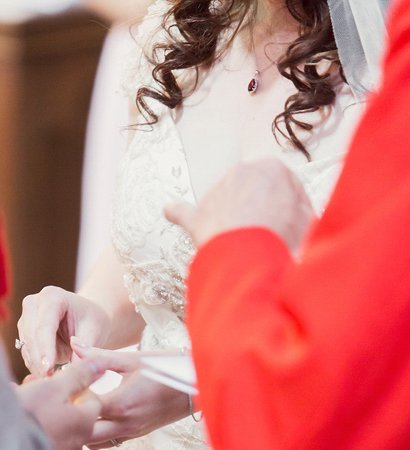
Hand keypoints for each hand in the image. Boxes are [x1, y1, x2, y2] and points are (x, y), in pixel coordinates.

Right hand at [17, 286, 109, 376]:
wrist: (85, 319)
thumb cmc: (92, 322)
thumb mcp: (93, 332)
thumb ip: (85, 349)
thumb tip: (74, 369)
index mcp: (52, 296)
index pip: (44, 327)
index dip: (46, 350)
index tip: (49, 370)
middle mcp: (33, 303)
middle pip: (31, 337)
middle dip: (39, 361)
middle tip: (49, 381)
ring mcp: (24, 317)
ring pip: (25, 347)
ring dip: (36, 366)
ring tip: (50, 381)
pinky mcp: (22, 331)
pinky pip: (25, 353)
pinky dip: (35, 366)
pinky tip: (45, 376)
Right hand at [17, 358, 106, 449]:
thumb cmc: (29, 418)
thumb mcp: (52, 388)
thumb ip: (78, 376)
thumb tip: (101, 365)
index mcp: (84, 424)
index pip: (91, 400)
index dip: (74, 386)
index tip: (53, 380)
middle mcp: (76, 446)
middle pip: (69, 415)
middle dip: (50, 398)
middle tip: (28, 387)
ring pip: (51, 429)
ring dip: (36, 413)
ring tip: (12, 400)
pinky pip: (36, 444)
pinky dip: (26, 430)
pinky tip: (7, 421)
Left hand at [72, 344, 191, 447]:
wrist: (201, 385)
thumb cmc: (168, 368)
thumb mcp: (132, 360)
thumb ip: (98, 356)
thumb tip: (74, 343)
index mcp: (121, 404)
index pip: (81, 410)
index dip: (68, 399)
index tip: (61, 386)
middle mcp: (125, 424)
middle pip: (83, 434)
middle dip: (71, 421)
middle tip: (66, 403)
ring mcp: (132, 433)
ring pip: (94, 443)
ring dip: (83, 430)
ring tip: (80, 410)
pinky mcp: (137, 435)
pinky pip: (109, 441)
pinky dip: (97, 433)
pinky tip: (95, 415)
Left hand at [165, 158, 315, 251]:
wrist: (248, 254)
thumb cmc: (280, 235)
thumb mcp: (306, 218)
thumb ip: (300, 209)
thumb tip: (295, 212)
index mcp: (271, 167)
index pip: (287, 186)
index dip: (294, 209)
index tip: (296, 225)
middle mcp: (239, 173)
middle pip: (254, 192)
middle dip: (263, 210)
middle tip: (273, 234)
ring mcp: (215, 193)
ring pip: (227, 203)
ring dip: (236, 218)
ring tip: (249, 241)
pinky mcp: (197, 217)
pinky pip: (184, 212)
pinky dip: (178, 212)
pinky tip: (170, 209)